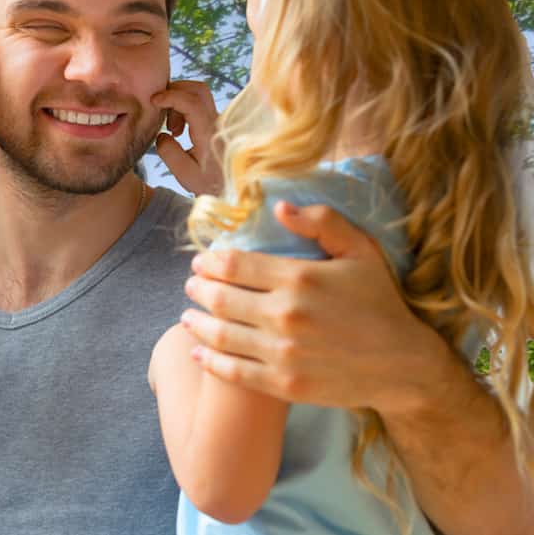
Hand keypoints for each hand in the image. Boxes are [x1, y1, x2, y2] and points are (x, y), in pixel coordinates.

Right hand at [152, 80, 222, 196]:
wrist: (233, 191)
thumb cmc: (209, 185)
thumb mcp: (184, 174)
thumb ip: (168, 152)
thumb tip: (162, 134)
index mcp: (209, 134)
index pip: (191, 102)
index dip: (171, 96)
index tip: (154, 101)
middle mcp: (217, 123)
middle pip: (198, 89)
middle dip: (174, 92)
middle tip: (161, 111)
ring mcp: (219, 121)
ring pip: (198, 95)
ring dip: (178, 102)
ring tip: (172, 129)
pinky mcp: (217, 124)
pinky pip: (199, 105)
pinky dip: (184, 109)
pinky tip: (179, 130)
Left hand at [182, 202, 450, 415]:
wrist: (404, 365)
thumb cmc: (380, 303)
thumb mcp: (362, 251)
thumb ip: (322, 222)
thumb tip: (279, 207)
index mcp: (299, 278)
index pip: (233, 264)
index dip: (209, 262)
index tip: (201, 263)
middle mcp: (286, 314)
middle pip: (220, 298)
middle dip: (197, 290)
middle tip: (191, 287)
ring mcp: (283, 352)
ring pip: (220, 334)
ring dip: (196, 323)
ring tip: (188, 316)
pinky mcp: (284, 384)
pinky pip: (233, 371)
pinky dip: (208, 360)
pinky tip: (197, 351)